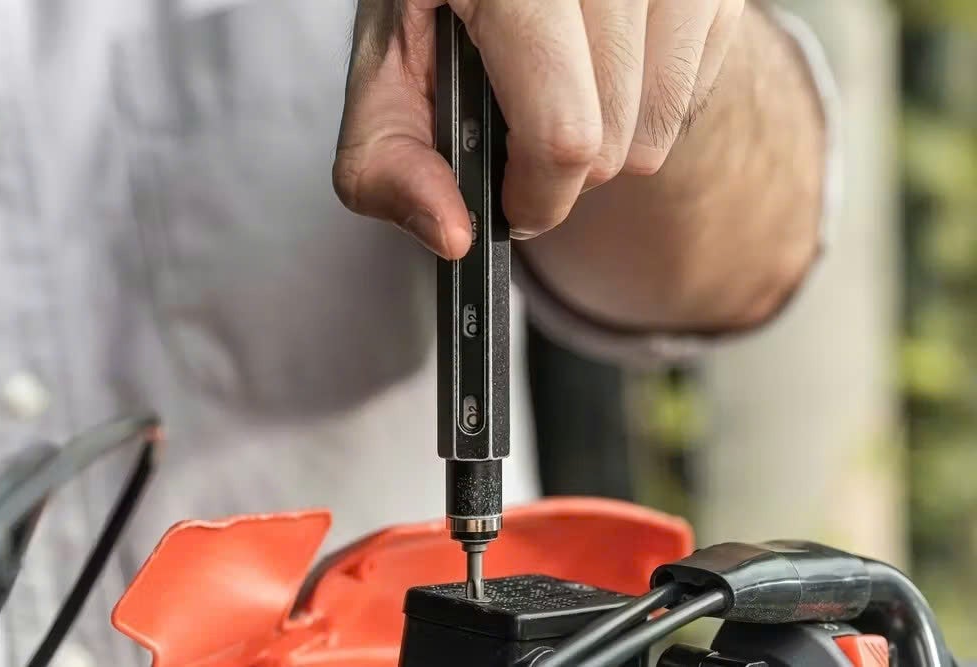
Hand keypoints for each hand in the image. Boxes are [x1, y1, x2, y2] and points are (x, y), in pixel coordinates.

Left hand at [333, 0, 744, 258]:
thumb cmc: (437, 4)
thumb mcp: (383, 78)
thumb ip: (389, 165)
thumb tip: (453, 235)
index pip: (561, 130)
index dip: (537, 195)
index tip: (513, 205)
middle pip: (611, 140)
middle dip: (560, 173)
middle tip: (520, 137)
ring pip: (656, 128)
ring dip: (604, 144)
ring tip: (558, 97)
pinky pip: (690, 96)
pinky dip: (645, 108)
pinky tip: (600, 72)